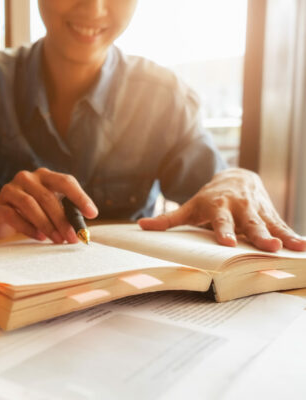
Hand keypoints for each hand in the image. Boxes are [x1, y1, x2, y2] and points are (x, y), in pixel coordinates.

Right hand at [0, 168, 97, 242]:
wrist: (0, 216)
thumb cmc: (31, 212)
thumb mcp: (50, 209)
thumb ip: (65, 212)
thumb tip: (82, 228)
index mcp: (45, 176)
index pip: (65, 181)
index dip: (80, 197)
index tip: (92, 214)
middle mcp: (27, 178)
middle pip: (48, 197)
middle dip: (63, 220)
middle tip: (72, 237)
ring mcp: (11, 189)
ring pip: (30, 205)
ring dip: (47, 225)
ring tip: (58, 240)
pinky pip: (14, 216)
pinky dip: (29, 228)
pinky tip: (40, 238)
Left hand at [138, 168, 305, 251]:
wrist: (235, 178)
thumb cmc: (208, 199)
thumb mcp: (189, 207)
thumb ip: (167, 219)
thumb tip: (140, 226)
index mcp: (218, 206)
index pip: (220, 221)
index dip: (223, 231)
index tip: (226, 242)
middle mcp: (240, 207)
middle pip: (249, 223)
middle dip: (258, 234)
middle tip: (268, 246)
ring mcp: (257, 210)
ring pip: (269, 224)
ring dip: (281, 236)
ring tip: (291, 247)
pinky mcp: (270, 213)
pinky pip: (282, 225)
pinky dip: (293, 235)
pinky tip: (303, 247)